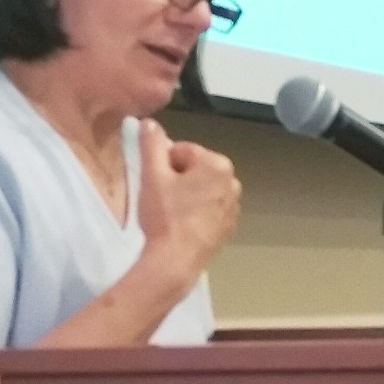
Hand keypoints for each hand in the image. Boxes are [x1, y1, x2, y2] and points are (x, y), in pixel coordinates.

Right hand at [135, 119, 239, 280]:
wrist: (175, 261)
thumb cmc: (165, 216)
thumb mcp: (152, 175)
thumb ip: (151, 144)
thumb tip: (149, 123)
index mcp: (218, 164)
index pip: (182, 150)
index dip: (163, 164)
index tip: (156, 183)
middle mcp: (232, 183)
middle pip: (194, 169)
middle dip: (176, 179)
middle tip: (161, 198)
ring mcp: (233, 207)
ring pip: (200, 189)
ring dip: (185, 195)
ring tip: (170, 214)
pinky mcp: (228, 227)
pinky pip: (208, 209)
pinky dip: (195, 213)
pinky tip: (181, 225)